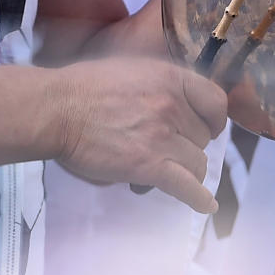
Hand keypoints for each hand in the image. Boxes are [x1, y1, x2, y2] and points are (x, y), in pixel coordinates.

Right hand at [53, 53, 225, 212]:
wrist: (59, 109)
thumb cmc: (85, 88)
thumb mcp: (131, 69)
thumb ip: (159, 84)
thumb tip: (176, 102)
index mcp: (170, 77)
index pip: (215, 101)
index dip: (214, 118)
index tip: (208, 127)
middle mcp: (172, 105)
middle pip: (203, 137)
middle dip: (187, 145)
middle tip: (163, 150)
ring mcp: (163, 136)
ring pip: (197, 163)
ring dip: (184, 169)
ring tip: (164, 170)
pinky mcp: (150, 166)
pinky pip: (188, 187)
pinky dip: (199, 199)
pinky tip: (205, 204)